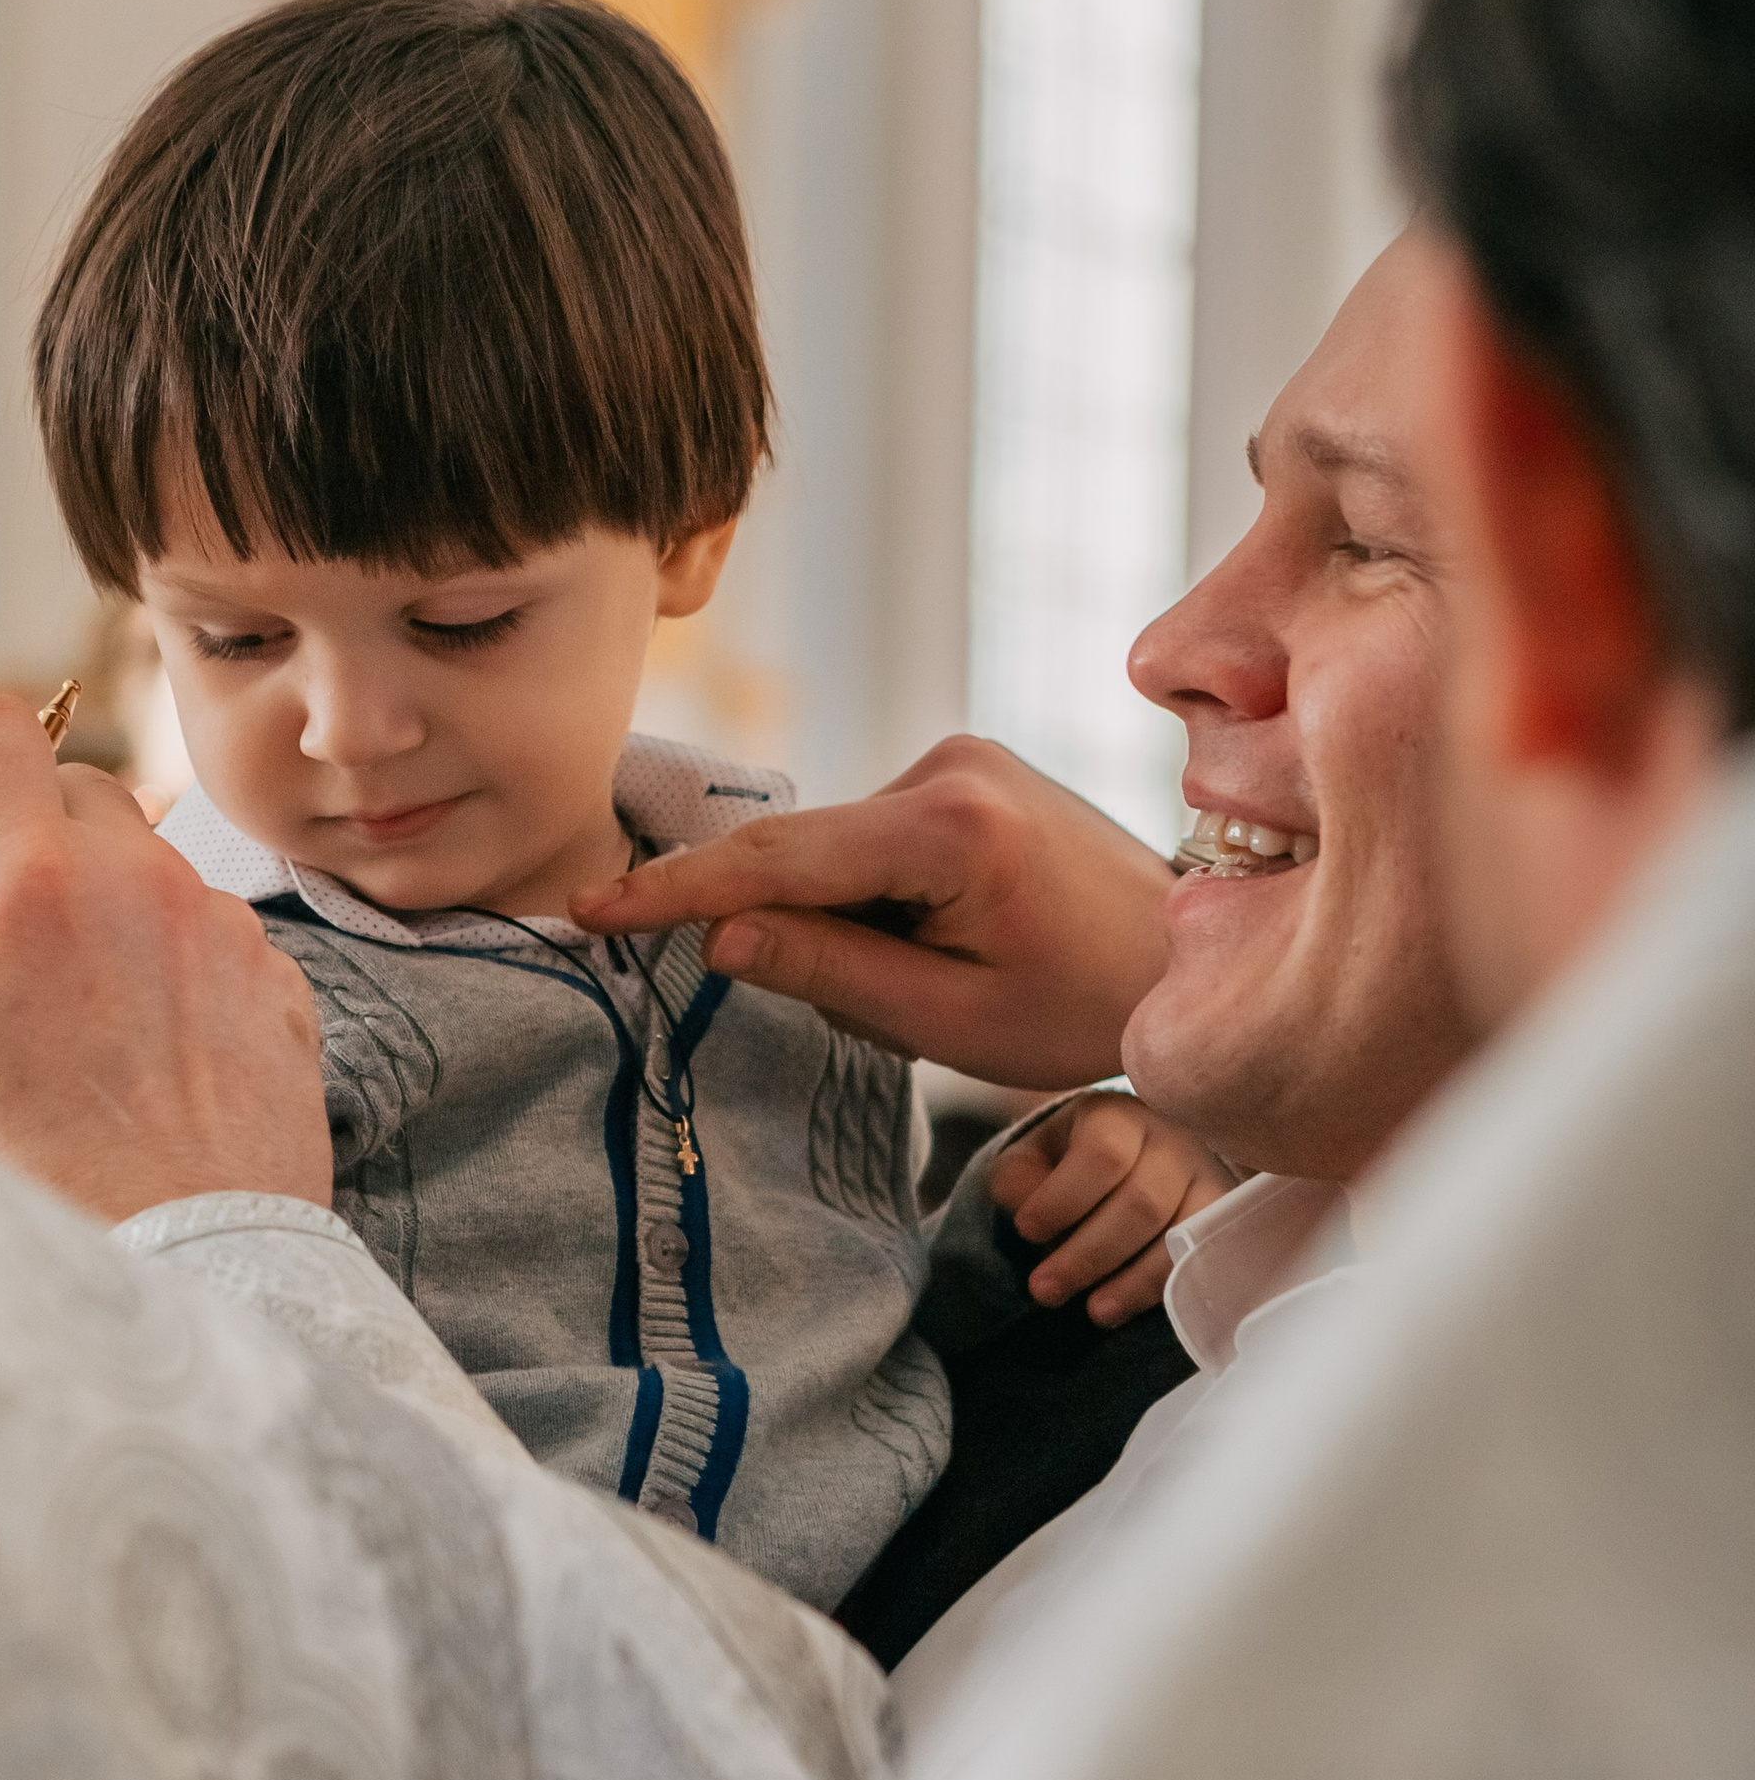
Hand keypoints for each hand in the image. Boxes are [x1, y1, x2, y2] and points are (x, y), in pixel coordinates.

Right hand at [0, 692, 330, 1222]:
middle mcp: (141, 878)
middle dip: (22, 836)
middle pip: (70, 781)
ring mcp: (222, 924)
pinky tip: (143, 1052)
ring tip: (76, 1024)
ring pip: (143, 856)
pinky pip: (205, 926)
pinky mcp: (278, 973)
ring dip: (99, 901)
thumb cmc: (27, 1174)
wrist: (182, 1275)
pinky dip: (167, 960)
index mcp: (33, 883)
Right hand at [572, 736, 1173, 1088]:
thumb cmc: (1085, 1007)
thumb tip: (722, 933)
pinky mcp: (962, 769)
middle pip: (805, 859)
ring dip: (851, 923)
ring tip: (947, 979)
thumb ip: (832, 973)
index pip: (778, 859)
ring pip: (836, 856)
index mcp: (951, 829)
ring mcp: (957, 757)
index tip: (591, 907)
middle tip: (897, 1006)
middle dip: (806, 935)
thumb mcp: (953, 1022)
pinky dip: (876, 899)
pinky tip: (952, 942)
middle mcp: (948, 766)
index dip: (676, 888)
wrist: (1189, 954)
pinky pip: (872, 842)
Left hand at [990, 1092, 1236, 1325]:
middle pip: (1141, 1202)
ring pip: (1178, 1233)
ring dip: (1131, 1281)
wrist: (1124, 1161)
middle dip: (1087, 1255)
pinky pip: (1201, 1255)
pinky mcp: (1222, 1213)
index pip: (1102, 1154)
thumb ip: (1019, 1179)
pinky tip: (1124, 1307)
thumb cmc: (1069, 1162)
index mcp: (1117, 1115)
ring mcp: (1204, 1175)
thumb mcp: (1032, 1160)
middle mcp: (1170, 1139)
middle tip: (1043, 1289)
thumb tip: (1026, 1208)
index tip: (1026, 1230)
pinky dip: (1162, 1288)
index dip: (1063, 1199)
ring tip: (1090, 1311)